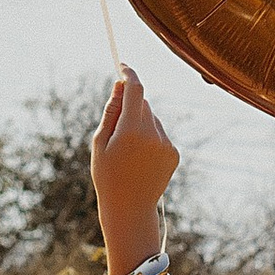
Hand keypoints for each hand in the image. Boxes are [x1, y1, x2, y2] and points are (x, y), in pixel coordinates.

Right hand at [91, 67, 179, 252]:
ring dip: (140, 123)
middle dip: (130, 104)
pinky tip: (140, 159)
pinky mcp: (174, 153)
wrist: (130, 208)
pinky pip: (160, 133)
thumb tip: (120, 84)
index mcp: (130, 131)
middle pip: (143, 103)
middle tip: (116, 124)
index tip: (122, 66)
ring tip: (128, 151)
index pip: (135, 90)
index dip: (129, 74)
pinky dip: (150, 137)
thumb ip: (111, 111)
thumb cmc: (107, 175)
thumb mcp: (100, 142)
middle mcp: (152, 135)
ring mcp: (166, 144)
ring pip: (152, 118)